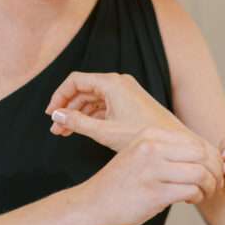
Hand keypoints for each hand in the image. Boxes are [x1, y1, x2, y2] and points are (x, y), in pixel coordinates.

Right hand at [46, 71, 183, 149]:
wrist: (174, 143)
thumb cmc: (142, 136)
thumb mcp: (105, 131)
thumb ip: (77, 122)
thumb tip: (56, 115)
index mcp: (112, 83)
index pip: (75, 81)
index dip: (59, 96)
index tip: (50, 114)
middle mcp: (118, 83)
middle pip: (83, 89)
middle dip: (67, 107)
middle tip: (55, 127)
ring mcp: (125, 92)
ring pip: (92, 98)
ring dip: (77, 113)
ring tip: (64, 132)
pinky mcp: (129, 102)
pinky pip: (103, 104)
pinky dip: (90, 115)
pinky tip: (82, 129)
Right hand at [83, 127, 224, 224]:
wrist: (92, 203)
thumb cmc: (120, 182)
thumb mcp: (139, 154)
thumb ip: (166, 151)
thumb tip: (203, 158)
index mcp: (150, 136)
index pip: (195, 141)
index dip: (211, 158)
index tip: (211, 171)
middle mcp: (152, 149)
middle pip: (202, 155)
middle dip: (215, 172)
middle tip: (214, 184)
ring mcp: (152, 170)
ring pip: (200, 173)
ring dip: (209, 186)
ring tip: (203, 194)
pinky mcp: (154, 193)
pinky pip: (191, 191)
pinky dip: (197, 197)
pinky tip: (190, 200)